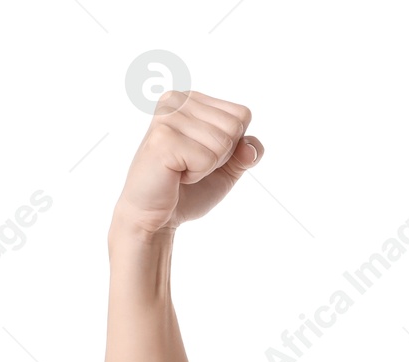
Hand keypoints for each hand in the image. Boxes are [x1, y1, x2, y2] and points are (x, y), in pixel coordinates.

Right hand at [111, 89, 261, 238]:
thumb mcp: (228, 168)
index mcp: (191, 100)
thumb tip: (251, 147)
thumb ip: (246, 153)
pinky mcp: (162, 137)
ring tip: (182, 169)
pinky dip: (197, 174)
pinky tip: (175, 173)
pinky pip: (207, 158)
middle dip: (222, 156)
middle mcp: (176, 100)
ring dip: (208, 167)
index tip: (204, 155)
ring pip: (223, 142)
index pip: (242, 114)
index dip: (233, 145)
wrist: (156, 214)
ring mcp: (167, 116)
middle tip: (191, 164)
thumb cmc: (188, 189)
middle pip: (235, 126)